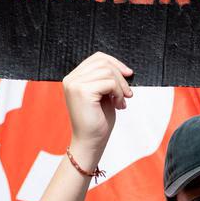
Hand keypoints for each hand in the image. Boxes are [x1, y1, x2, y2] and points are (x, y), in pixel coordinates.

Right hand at [62, 52, 132, 166]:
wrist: (90, 142)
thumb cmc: (98, 121)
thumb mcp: (103, 94)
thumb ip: (106, 79)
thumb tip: (123, 68)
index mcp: (74, 78)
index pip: (96, 58)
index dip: (115, 63)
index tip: (128, 74)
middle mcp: (71, 79)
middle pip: (102, 62)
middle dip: (120, 76)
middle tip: (128, 93)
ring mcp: (75, 84)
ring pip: (107, 71)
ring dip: (121, 86)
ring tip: (122, 101)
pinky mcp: (82, 91)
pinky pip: (109, 82)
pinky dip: (119, 93)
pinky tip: (119, 105)